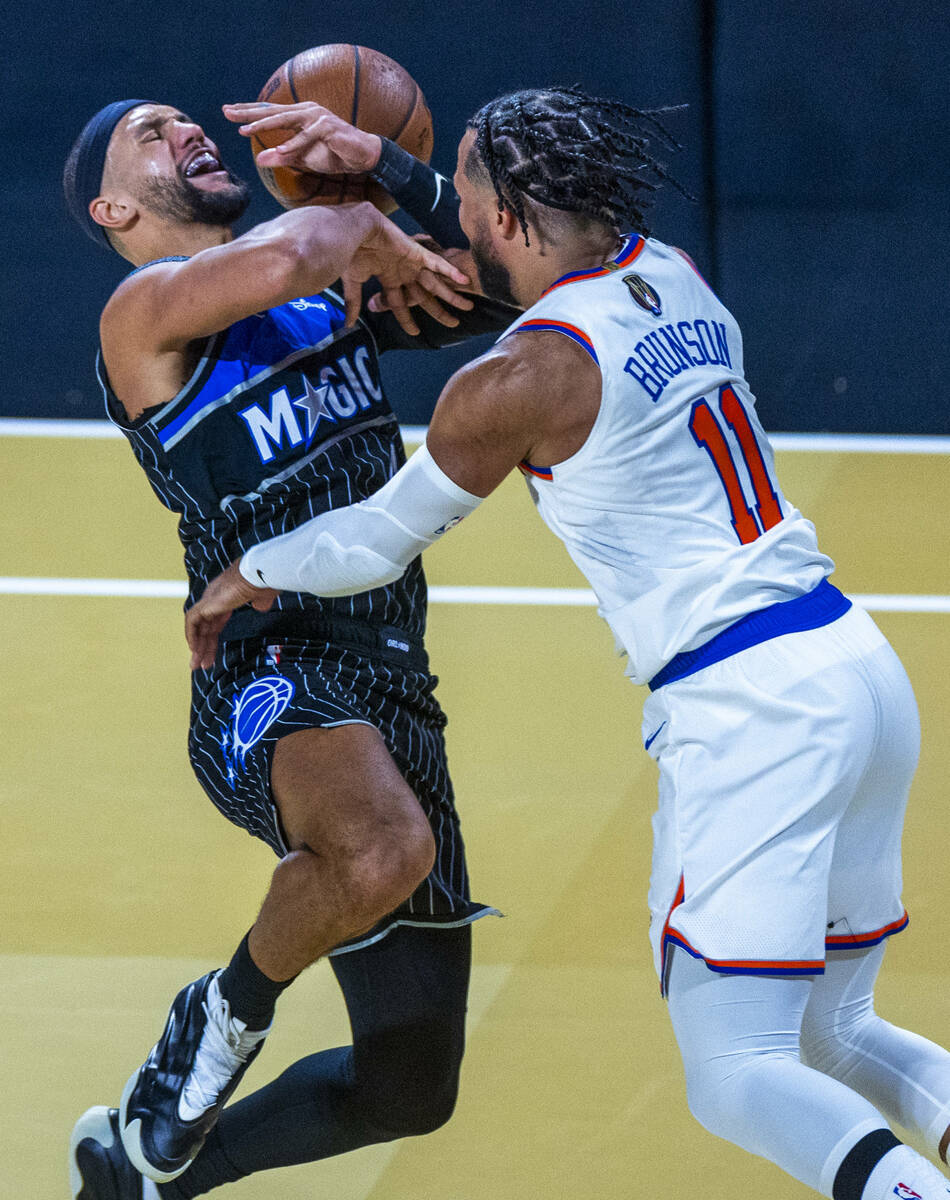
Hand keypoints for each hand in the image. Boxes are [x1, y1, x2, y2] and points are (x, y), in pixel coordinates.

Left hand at [185, 560, 278, 670]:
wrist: (259, 574)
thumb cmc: (264, 581)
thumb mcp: (263, 596)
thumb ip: (260, 603)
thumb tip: (260, 606)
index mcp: (226, 597)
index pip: (215, 623)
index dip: (213, 639)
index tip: (213, 655)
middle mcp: (214, 598)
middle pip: (205, 628)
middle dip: (203, 648)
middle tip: (201, 665)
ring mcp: (209, 600)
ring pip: (197, 627)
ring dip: (197, 646)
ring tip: (197, 665)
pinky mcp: (206, 603)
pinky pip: (192, 622)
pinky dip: (192, 636)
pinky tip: (194, 650)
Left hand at [223, 101, 381, 174]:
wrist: (363, 156)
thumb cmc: (334, 155)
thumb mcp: (303, 159)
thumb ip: (282, 157)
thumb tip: (258, 159)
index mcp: (299, 116)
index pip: (269, 112)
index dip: (248, 113)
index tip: (228, 112)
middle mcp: (306, 111)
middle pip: (272, 111)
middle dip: (248, 112)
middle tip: (227, 112)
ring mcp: (317, 117)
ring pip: (286, 119)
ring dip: (265, 125)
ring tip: (245, 130)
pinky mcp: (328, 127)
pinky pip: (307, 137)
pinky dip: (294, 144)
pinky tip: (280, 151)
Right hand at [341, 214, 469, 334]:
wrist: (353, 230)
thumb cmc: (351, 252)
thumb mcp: (353, 282)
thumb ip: (354, 303)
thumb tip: (348, 324)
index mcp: (388, 279)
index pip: (400, 304)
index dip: (407, 319)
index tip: (415, 332)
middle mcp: (403, 273)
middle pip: (425, 298)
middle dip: (439, 312)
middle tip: (454, 324)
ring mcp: (411, 263)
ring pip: (436, 284)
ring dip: (452, 296)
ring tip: (469, 306)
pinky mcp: (416, 253)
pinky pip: (437, 263)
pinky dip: (450, 272)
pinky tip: (464, 281)